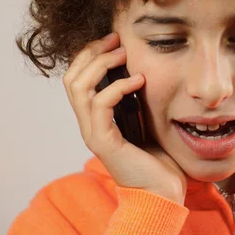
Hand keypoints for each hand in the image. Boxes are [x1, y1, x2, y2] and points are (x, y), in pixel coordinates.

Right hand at [62, 32, 187, 204]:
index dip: (91, 55)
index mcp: (98, 119)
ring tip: (122, 54)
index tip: (114, 40)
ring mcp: (94, 133)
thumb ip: (138, 101)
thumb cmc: (159, 159)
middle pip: (72, 78)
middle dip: (91, 53)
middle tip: (115, 39)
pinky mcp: (105, 142)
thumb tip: (144, 72)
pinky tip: (138, 80)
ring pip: (79, 87)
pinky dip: (118, 87)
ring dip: (101, 64)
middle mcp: (90, 124)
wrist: (163, 194)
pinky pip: (101, 104)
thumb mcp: (147, 121)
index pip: (79, 79)